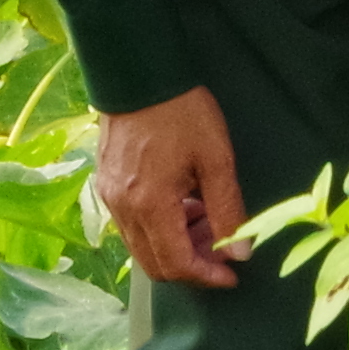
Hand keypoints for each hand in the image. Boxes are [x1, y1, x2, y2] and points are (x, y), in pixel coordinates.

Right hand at [95, 87, 247, 289]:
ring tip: (207, 218)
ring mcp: (110, 198)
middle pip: (155, 264)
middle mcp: (123, 209)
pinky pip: (132, 225)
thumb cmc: (182, 111)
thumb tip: (241, 254)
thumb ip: (228, 210)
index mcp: (150, 205)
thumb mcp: (216, 159)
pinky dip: (160, 228)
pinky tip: (184, 204)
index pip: (176, 264)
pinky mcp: (107, 185)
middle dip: (192, 265)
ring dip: (176, 246)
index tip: (233, 275)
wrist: (139, 72)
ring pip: (142, 246)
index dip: (207, 277)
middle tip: (223, 250)